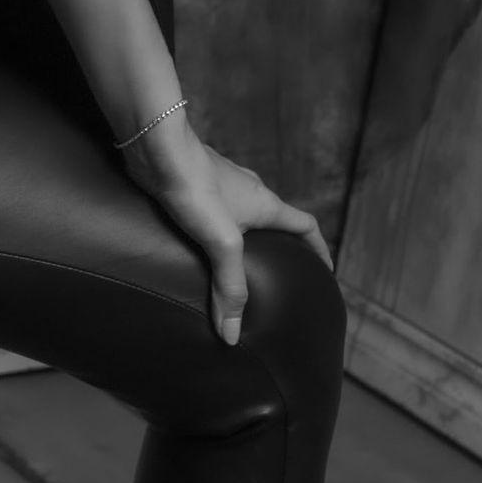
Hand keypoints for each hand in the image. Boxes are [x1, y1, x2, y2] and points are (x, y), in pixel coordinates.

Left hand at [119, 111, 334, 344]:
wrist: (157, 147)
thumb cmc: (195, 186)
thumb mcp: (221, 242)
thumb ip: (229, 286)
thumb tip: (233, 335)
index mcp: (265, 203)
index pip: (306, 225)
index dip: (319, 248)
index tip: (324, 270)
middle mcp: (248, 190)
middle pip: (275, 220)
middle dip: (280, 245)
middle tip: (277, 275)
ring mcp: (221, 185)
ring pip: (242, 214)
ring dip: (244, 237)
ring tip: (234, 265)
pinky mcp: (195, 184)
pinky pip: (214, 210)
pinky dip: (215, 228)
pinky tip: (196, 244)